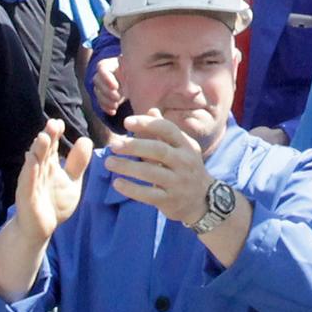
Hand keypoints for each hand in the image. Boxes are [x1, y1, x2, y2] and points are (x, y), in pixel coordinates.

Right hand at [6, 121, 89, 248]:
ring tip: (42, 138)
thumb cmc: (54, 203)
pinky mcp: (26, 197)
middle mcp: (38, 170)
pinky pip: (28, 183)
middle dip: (47, 137)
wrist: (40, 229)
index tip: (60, 123)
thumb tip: (85, 139)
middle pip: (42, 151)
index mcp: (49, 165)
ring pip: (33, 164)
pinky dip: (29, 172)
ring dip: (37, 151)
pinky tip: (30, 161)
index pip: (52, 146)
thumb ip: (77, 163)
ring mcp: (31, 183)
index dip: (55, 134)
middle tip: (53, 124)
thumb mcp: (71, 181)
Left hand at [100, 111, 225, 227]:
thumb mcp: (181, 149)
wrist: (203, 200)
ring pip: (150, 172)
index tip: (126, 122)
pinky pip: (148, 194)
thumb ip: (165, 131)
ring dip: (127, 167)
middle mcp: (184, 162)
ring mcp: (178, 182)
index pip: (168, 129)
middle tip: (113, 145)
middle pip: (158, 150)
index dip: (147, 124)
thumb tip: (151, 110)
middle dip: (134, 146)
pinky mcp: (170, 201)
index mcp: (186, 146)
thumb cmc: (186, 168)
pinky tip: (117, 183)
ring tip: (108, 162)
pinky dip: (131, 189)